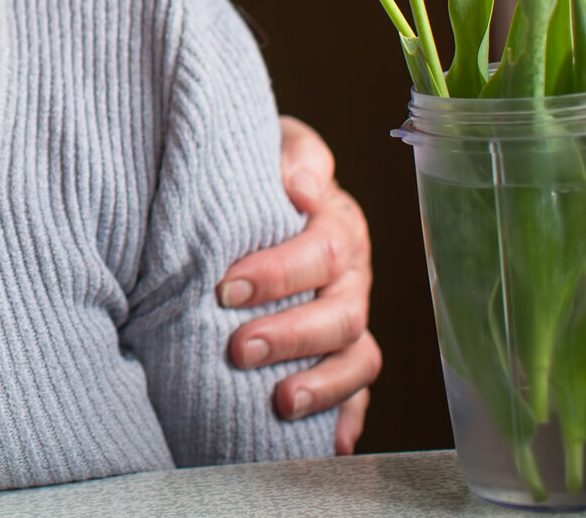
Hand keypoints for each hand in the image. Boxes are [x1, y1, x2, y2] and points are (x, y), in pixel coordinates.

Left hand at [218, 114, 379, 453]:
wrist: (245, 191)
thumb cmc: (256, 168)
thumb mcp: (272, 142)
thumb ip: (294, 154)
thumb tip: (303, 187)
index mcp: (338, 223)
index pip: (324, 250)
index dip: (279, 272)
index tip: (228, 286)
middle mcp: (352, 276)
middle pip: (341, 313)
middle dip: (290, 335)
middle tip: (237, 347)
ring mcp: (350, 319)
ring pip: (356, 357)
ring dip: (322, 383)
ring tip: (280, 401)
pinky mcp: (340, 355)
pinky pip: (358, 393)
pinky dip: (347, 418)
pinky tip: (329, 442)